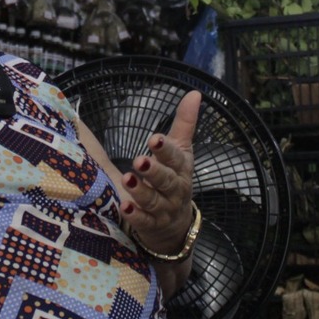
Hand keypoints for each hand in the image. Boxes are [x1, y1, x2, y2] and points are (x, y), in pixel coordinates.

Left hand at [117, 89, 200, 256]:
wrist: (176, 225)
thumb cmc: (174, 179)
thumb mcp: (181, 151)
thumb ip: (184, 123)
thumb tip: (194, 93)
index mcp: (181, 169)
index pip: (176, 157)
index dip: (166, 149)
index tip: (154, 138)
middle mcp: (175, 189)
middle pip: (166, 180)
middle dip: (154, 170)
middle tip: (139, 160)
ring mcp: (164, 209)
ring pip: (153, 200)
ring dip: (140, 191)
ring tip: (126, 179)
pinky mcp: (151, 226)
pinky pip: (144, 222)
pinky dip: (135, 215)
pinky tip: (123, 206)